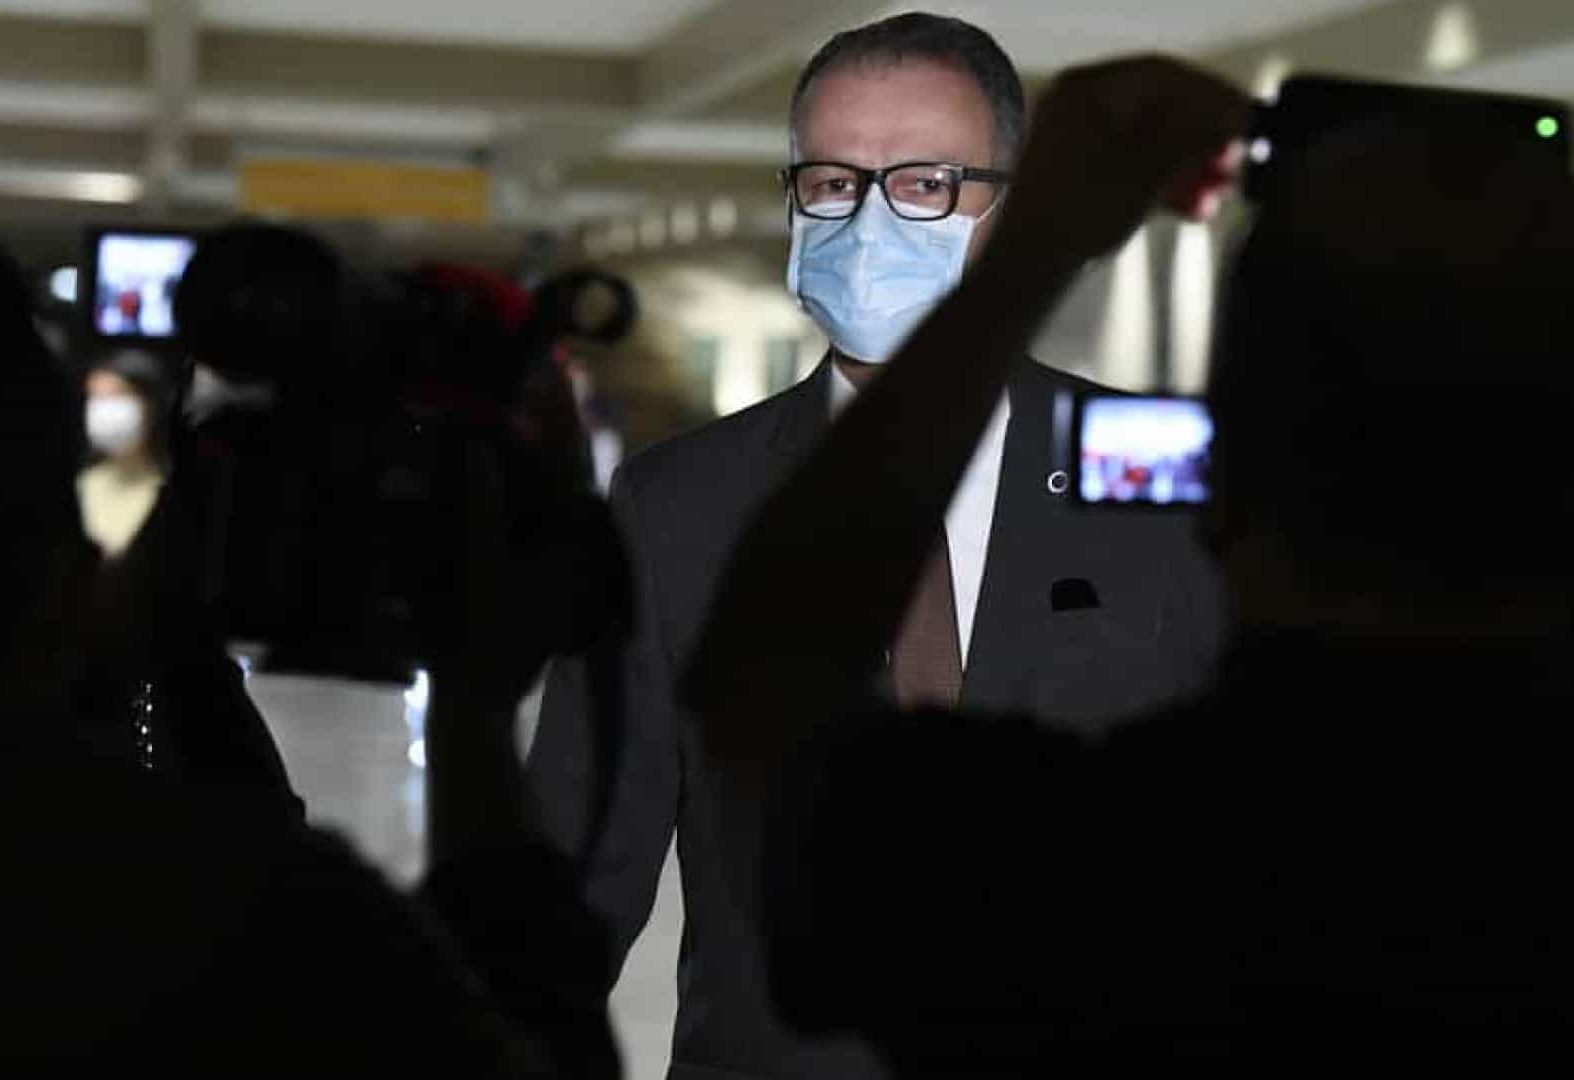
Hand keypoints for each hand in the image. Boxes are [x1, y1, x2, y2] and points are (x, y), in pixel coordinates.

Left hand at [990, 55, 1250, 266]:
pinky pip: (1130, 172)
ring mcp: (1074, 146)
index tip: (1244, 117)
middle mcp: (1076, 109)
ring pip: (1148, 147)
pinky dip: (1164, 187)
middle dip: (1202, 140)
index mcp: (1086, 90)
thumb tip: (1232, 118)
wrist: (1029, 271)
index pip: (1164, 75)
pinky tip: (1196, 210)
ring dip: (1190, 168)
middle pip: (1158, 112)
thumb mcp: (1151, 168)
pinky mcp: (1077, 183)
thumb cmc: (1080, 213)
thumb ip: (1196, 136)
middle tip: (1237, 160)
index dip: (1211, 96)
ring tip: (1222, 193)